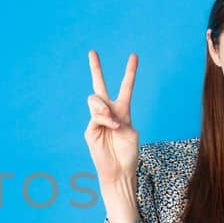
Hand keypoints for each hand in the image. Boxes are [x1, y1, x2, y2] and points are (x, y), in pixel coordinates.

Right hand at [83, 50, 139, 183]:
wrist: (119, 170)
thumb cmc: (128, 153)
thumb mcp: (130, 132)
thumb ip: (119, 118)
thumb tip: (103, 112)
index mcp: (123, 111)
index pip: (126, 87)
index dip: (130, 72)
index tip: (134, 56)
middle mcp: (109, 112)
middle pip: (100, 85)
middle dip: (96, 68)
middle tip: (92, 52)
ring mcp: (97, 120)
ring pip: (96, 101)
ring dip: (105, 109)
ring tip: (113, 122)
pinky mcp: (90, 129)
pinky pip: (95, 115)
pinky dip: (105, 119)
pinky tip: (111, 126)